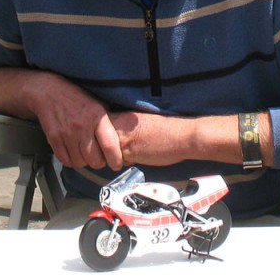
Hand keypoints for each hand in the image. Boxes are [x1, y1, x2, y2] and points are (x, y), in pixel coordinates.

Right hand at [0, 69, 121, 170]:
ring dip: (84, 161)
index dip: (115, 160)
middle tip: (98, 157)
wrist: (48, 91)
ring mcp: (67, 133)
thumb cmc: (76, 97)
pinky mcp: (54, 138)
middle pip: (95, 160)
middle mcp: (82, 127)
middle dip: (99, 162)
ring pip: (80, 162)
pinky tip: (73, 151)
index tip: (116, 164)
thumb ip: (108, 122)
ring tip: (84, 152)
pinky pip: (65, 160)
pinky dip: (70, 160)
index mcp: (97, 117)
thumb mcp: (98, 104)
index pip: (110, 146)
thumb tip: (122, 139)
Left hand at [110, 111, 253, 166]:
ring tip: (127, 154)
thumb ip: (124, 129)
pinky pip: (117, 161)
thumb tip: (113, 139)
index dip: (99, 136)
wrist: (182, 136)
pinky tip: (137, 158)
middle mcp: (119, 125)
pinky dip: (123, 163)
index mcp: (122, 116)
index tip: (101, 140)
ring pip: (105, 151)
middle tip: (109, 151)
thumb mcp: (141, 124)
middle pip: (97, 139)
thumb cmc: (166, 131)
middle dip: (100, 147)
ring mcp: (122, 138)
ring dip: (111, 156)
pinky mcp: (129, 151)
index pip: (99, 126)